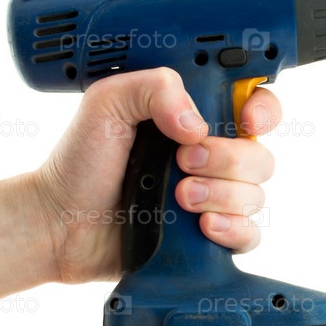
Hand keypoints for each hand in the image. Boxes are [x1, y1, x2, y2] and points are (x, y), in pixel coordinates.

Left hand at [32, 67, 279, 283]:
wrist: (61, 222)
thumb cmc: (81, 161)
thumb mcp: (108, 102)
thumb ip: (154, 88)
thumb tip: (198, 125)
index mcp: (196, 120)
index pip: (256, 107)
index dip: (264, 112)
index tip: (246, 121)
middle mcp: (212, 158)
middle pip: (260, 155)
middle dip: (228, 159)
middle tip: (184, 160)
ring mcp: (213, 198)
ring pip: (256, 195)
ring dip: (222, 195)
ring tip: (180, 197)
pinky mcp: (210, 237)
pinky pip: (249, 235)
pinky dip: (232, 230)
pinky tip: (203, 226)